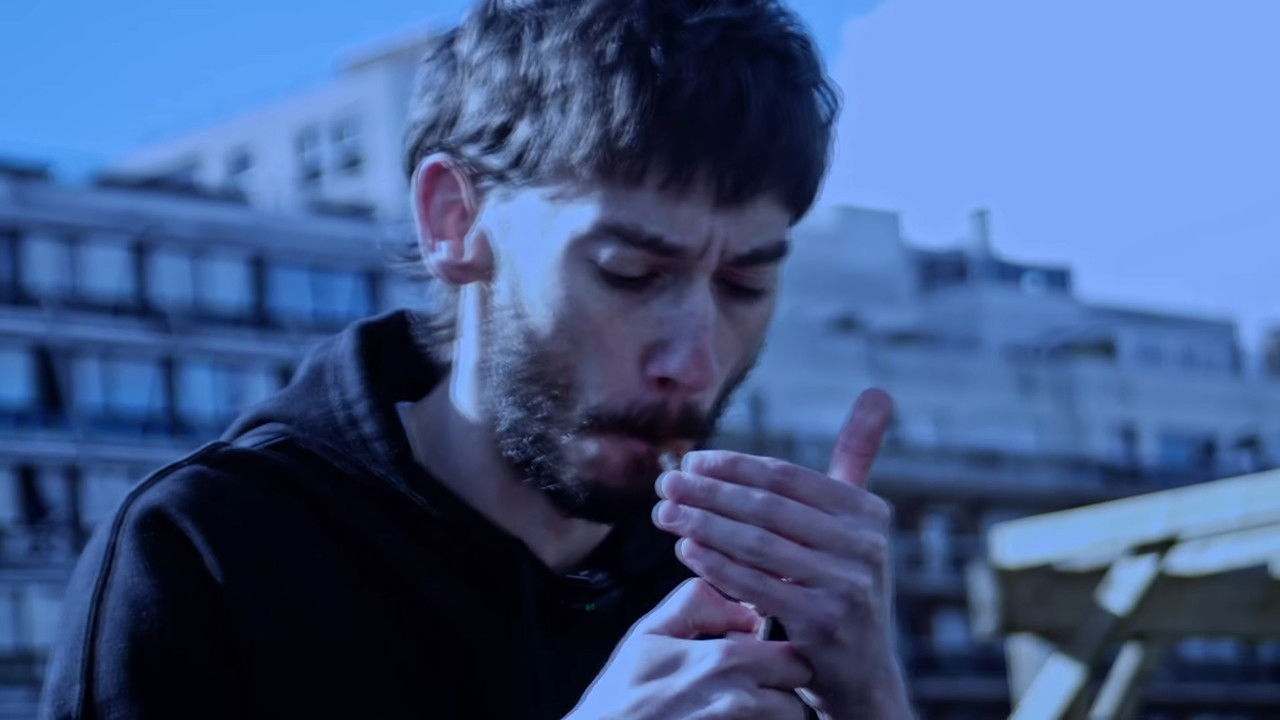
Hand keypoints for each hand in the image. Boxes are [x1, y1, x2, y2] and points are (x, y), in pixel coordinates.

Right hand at [566, 578, 812, 719]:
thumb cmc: (621, 696)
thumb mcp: (648, 633)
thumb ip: (697, 602)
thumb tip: (740, 600)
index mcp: (724, 662)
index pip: (796, 655)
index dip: (786, 654)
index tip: (769, 654)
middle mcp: (740, 701)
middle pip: (800, 697)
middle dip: (786, 690)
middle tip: (761, 685)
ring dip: (773, 716)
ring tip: (742, 708)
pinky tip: (726, 719)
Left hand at [651, 389, 912, 719]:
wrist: (861, 673)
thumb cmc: (841, 585)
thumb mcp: (855, 524)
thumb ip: (857, 459)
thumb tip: (879, 391)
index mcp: (868, 510)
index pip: (786, 477)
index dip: (733, 465)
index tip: (690, 461)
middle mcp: (865, 543)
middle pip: (766, 506)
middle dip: (708, 492)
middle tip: (664, 484)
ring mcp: (848, 583)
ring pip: (756, 542)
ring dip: (702, 523)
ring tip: (664, 512)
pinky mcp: (825, 620)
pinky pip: (757, 583)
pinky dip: (716, 563)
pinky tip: (686, 549)